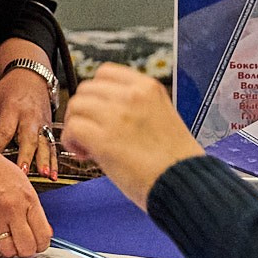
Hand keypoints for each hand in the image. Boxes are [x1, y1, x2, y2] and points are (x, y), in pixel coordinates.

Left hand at [0, 67, 55, 176]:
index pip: (4, 131)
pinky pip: (53, 147)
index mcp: (11, 109)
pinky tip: (53, 175)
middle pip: (28, 138)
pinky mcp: (50, 129)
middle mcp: (29, 117)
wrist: (30, 77)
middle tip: (22, 171)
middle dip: (26, 156)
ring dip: (45, 160)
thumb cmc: (7, 93)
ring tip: (44, 174)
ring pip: (44, 144)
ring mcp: (42, 124)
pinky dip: (54, 161)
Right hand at [0, 143, 52, 257]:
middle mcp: (12, 209)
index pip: (44, 235)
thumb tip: (43, 231)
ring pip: (8, 252)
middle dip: (25, 250)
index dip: (41, 244)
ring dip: (7, 250)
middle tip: (20, 244)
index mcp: (28, 199)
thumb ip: (33, 208)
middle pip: (27, 248)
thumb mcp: (22, 182)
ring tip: (3, 241)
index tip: (35, 244)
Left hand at [60, 65, 202, 208]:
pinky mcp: (104, 139)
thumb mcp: (162, 117)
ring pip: (76, 105)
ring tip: (88, 147)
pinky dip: (71, 141)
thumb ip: (135, 108)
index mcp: (148, 87)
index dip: (96, 93)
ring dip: (75, 125)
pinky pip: (72, 128)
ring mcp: (117, 115)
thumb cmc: (175, 161)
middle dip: (84, 111)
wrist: (185, 184)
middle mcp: (132, 95)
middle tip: (91, 133)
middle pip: (87, 89)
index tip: (99, 112)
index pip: (106, 73)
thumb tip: (104, 113)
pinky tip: (85, 155)